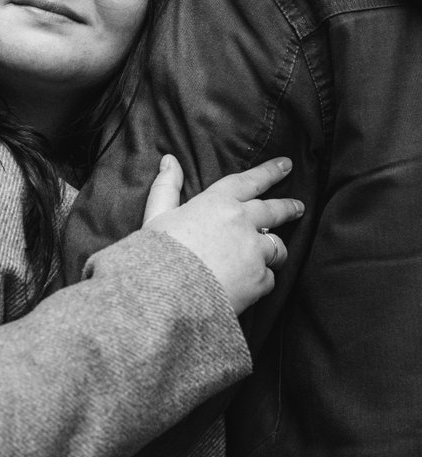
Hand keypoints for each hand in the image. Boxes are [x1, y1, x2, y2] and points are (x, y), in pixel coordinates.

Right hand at [142, 155, 302, 314]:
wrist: (168, 295)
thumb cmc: (158, 254)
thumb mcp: (156, 216)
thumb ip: (166, 187)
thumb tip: (170, 160)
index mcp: (217, 202)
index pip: (250, 181)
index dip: (269, 171)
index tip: (286, 164)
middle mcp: (241, 222)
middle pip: (273, 210)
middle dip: (288, 207)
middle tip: (299, 206)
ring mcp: (254, 251)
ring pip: (277, 247)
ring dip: (275, 250)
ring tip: (273, 256)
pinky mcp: (259, 280)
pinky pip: (269, 278)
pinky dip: (261, 281)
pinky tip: (249, 286)